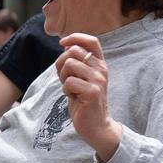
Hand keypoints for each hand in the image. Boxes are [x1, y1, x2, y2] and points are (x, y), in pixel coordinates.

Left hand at [54, 33, 117, 156]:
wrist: (95, 124)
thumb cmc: (84, 100)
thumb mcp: (79, 78)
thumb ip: (75, 62)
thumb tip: (66, 44)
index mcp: (100, 64)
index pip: (91, 40)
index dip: (75, 37)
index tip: (62, 43)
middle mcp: (102, 69)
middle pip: (73, 51)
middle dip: (61, 64)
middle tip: (65, 79)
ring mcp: (98, 80)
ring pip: (69, 64)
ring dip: (63, 78)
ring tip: (71, 89)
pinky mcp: (92, 91)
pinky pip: (69, 82)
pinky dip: (65, 90)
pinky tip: (74, 97)